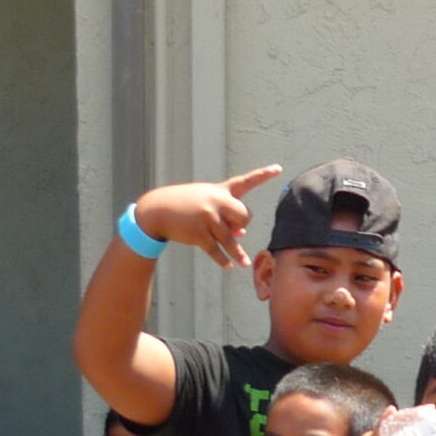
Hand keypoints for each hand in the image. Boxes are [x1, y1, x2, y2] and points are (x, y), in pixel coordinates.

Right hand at [133, 166, 284, 269]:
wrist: (157, 210)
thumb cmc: (186, 205)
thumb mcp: (205, 202)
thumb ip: (226, 215)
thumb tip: (240, 237)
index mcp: (220, 191)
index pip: (246, 181)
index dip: (263, 175)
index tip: (279, 168)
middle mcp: (216, 202)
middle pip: (245, 217)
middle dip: (242, 225)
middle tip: (232, 230)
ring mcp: (208, 218)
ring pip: (231, 238)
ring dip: (237, 252)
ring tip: (244, 263)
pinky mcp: (199, 234)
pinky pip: (216, 250)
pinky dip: (223, 259)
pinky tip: (229, 266)